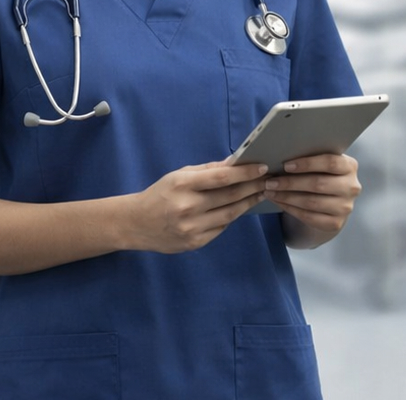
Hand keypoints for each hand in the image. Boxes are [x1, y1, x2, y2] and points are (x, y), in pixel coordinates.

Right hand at [126, 161, 267, 253]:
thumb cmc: (160, 194)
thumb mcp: (179, 175)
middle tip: (269, 180)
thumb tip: (236, 163)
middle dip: (253, 187)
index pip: (222, 178)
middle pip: (230, 196)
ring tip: (260, 193)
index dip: (245, 173)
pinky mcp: (194, 243)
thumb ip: (207, 170)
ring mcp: (191, 228)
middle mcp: (188, 207)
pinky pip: (221, 228)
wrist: (136, 224)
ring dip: (248, 203)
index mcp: (183, 185)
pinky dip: (232, 217)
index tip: (263, 167)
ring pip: (230, 215)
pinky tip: (240, 208)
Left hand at [264, 153, 360, 236]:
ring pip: (311, 202)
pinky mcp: (335, 223)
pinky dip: (290, 209)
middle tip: (270, 181)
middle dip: (291, 183)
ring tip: (270, 192)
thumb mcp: (322, 165)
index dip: (307, 164)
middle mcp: (351, 187)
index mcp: (350, 166)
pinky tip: (279, 202)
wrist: (333, 202)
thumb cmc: (322, 175)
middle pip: (318, 184)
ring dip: (287, 197)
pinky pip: (309, 217)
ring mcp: (345, 207)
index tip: (286, 165)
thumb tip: (282, 154)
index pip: (331, 163)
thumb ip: (311, 157)